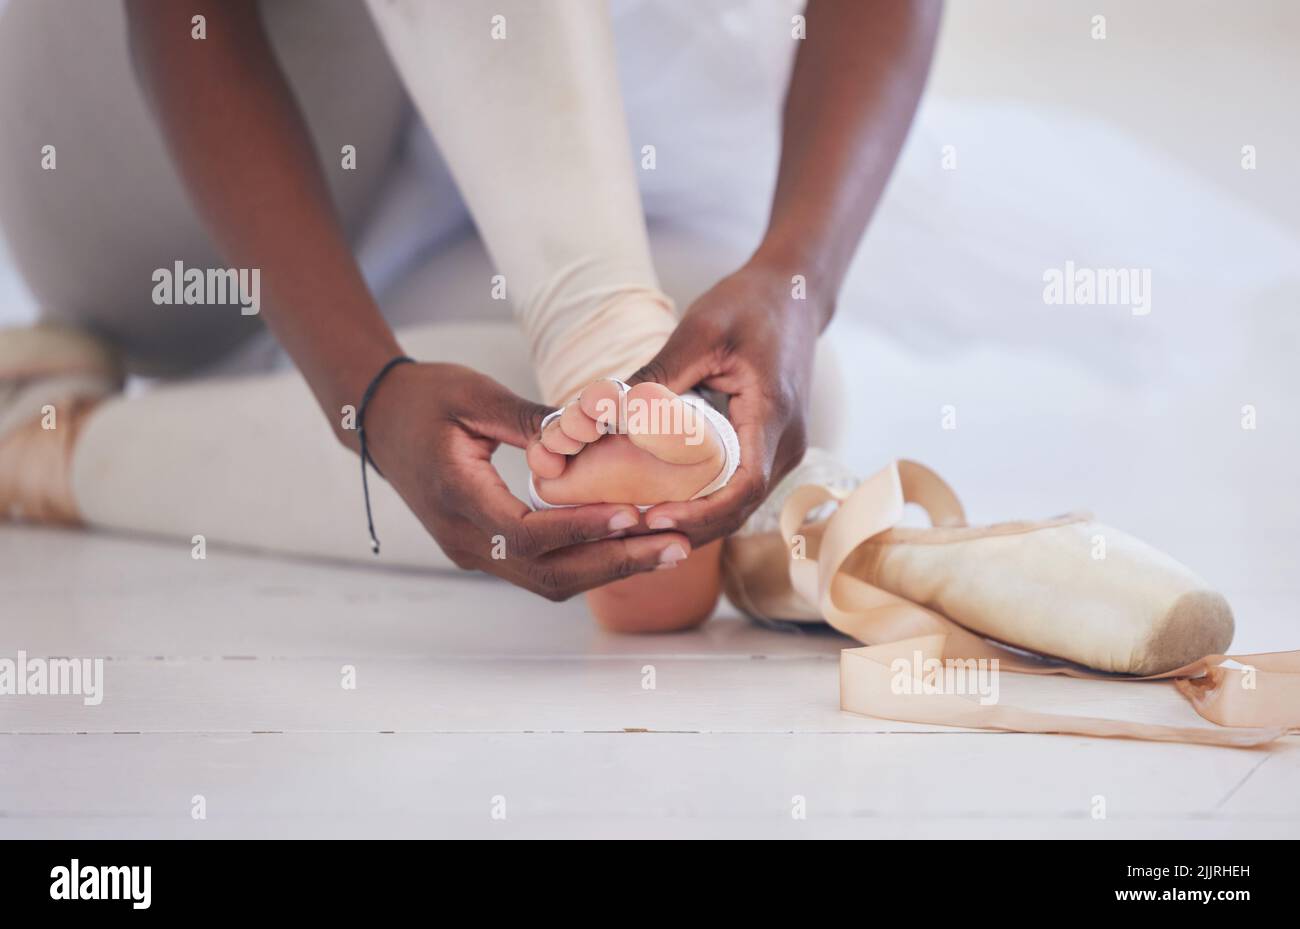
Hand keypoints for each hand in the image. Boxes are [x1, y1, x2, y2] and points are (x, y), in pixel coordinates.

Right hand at [358, 362, 691, 599]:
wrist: (380, 421)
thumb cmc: (425, 398)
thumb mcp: (474, 395)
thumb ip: (527, 419)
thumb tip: (586, 428)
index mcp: (455, 497)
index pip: (523, 533)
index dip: (581, 529)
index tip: (632, 515)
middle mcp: (463, 540)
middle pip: (547, 573)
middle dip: (615, 562)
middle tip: (677, 545)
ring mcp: (473, 553)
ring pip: (550, 581)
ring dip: (611, 570)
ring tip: (670, 549)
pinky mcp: (487, 552)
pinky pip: (544, 570)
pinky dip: (591, 562)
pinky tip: (634, 546)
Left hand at [628, 258, 822, 545]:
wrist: (793, 293)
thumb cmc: (750, 304)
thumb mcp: (700, 330)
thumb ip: (660, 373)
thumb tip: (609, 411)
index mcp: (773, 414)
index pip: (745, 485)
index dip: (702, 512)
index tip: (656, 517)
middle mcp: (787, 442)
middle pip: (740, 507)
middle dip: (688, 527)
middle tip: (631, 531)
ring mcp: (783, 448)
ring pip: (740, 504)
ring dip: (695, 521)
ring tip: (640, 525)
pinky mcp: (772, 447)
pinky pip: (739, 487)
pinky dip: (705, 502)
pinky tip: (664, 503)